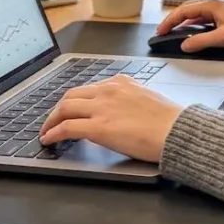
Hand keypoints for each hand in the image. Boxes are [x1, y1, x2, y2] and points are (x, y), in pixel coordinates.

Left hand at [39, 75, 181, 162]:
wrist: (176, 130)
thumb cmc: (170, 120)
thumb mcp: (147, 98)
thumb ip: (130, 99)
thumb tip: (122, 111)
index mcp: (121, 82)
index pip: (89, 88)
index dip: (76, 100)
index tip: (71, 109)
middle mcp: (108, 90)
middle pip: (71, 95)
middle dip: (58, 108)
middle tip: (53, 120)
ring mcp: (101, 108)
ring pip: (65, 108)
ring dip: (51, 120)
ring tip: (47, 131)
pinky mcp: (98, 127)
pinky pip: (67, 128)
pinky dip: (54, 133)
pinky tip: (49, 140)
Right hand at [156, 0, 223, 51]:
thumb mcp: (223, 38)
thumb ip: (201, 42)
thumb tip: (185, 45)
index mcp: (212, 5)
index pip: (183, 11)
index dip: (170, 21)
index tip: (160, 31)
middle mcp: (214, 5)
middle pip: (187, 10)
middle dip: (174, 20)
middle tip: (163, 32)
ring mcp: (219, 11)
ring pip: (196, 15)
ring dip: (184, 23)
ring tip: (174, 33)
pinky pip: (204, 20)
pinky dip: (194, 26)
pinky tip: (193, 34)